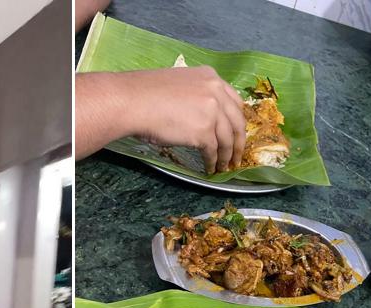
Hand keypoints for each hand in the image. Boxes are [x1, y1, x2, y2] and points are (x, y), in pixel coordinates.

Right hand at [125, 66, 246, 172]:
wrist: (131, 101)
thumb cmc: (145, 93)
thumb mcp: (179, 84)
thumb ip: (197, 95)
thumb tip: (201, 115)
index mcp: (210, 76)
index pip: (234, 101)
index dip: (236, 120)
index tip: (237, 132)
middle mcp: (216, 91)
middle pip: (237, 121)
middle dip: (239, 141)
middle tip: (237, 155)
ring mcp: (212, 111)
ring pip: (227, 139)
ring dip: (227, 156)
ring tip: (224, 166)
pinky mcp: (204, 131)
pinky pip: (213, 151)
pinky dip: (212, 162)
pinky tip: (210, 167)